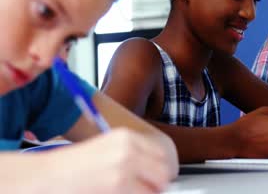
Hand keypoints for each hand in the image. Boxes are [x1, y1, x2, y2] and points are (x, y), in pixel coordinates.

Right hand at [39, 128, 174, 192]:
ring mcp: (125, 166)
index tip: (157, 181)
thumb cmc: (71, 168)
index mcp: (127, 137)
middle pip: (164, 171)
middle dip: (158, 186)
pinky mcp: (119, 184)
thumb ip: (133, 157)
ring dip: (148, 193)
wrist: (46, 177)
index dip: (161, 172)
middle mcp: (129, 148)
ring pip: (156, 188)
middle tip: (147, 192)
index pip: (162, 155)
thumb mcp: (107, 151)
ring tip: (129, 192)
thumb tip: (159, 173)